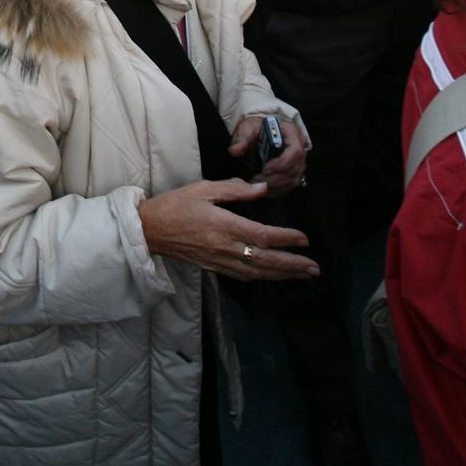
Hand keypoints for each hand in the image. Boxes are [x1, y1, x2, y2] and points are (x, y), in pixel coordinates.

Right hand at [136, 179, 318, 281]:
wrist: (150, 230)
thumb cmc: (176, 205)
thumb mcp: (204, 188)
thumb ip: (235, 189)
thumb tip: (262, 188)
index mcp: (224, 225)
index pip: (263, 236)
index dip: (286, 239)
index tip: (304, 239)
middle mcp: (225, 247)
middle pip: (266, 260)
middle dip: (293, 265)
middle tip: (315, 268)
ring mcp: (219, 261)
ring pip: (257, 272)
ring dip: (282, 275)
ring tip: (302, 275)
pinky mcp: (214, 268)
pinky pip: (243, 276)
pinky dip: (262, 277)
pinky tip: (273, 276)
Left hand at [226, 115, 308, 194]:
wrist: (259, 133)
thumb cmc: (257, 128)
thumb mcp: (247, 128)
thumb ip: (242, 139)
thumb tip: (236, 150)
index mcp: (291, 132)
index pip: (295, 151)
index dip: (281, 163)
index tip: (265, 169)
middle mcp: (299, 146)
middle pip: (294, 169)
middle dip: (275, 178)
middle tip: (257, 179)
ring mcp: (298, 160)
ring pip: (293, 179)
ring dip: (275, 185)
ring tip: (258, 183)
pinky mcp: (295, 171)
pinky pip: (290, 185)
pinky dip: (277, 190)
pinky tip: (264, 188)